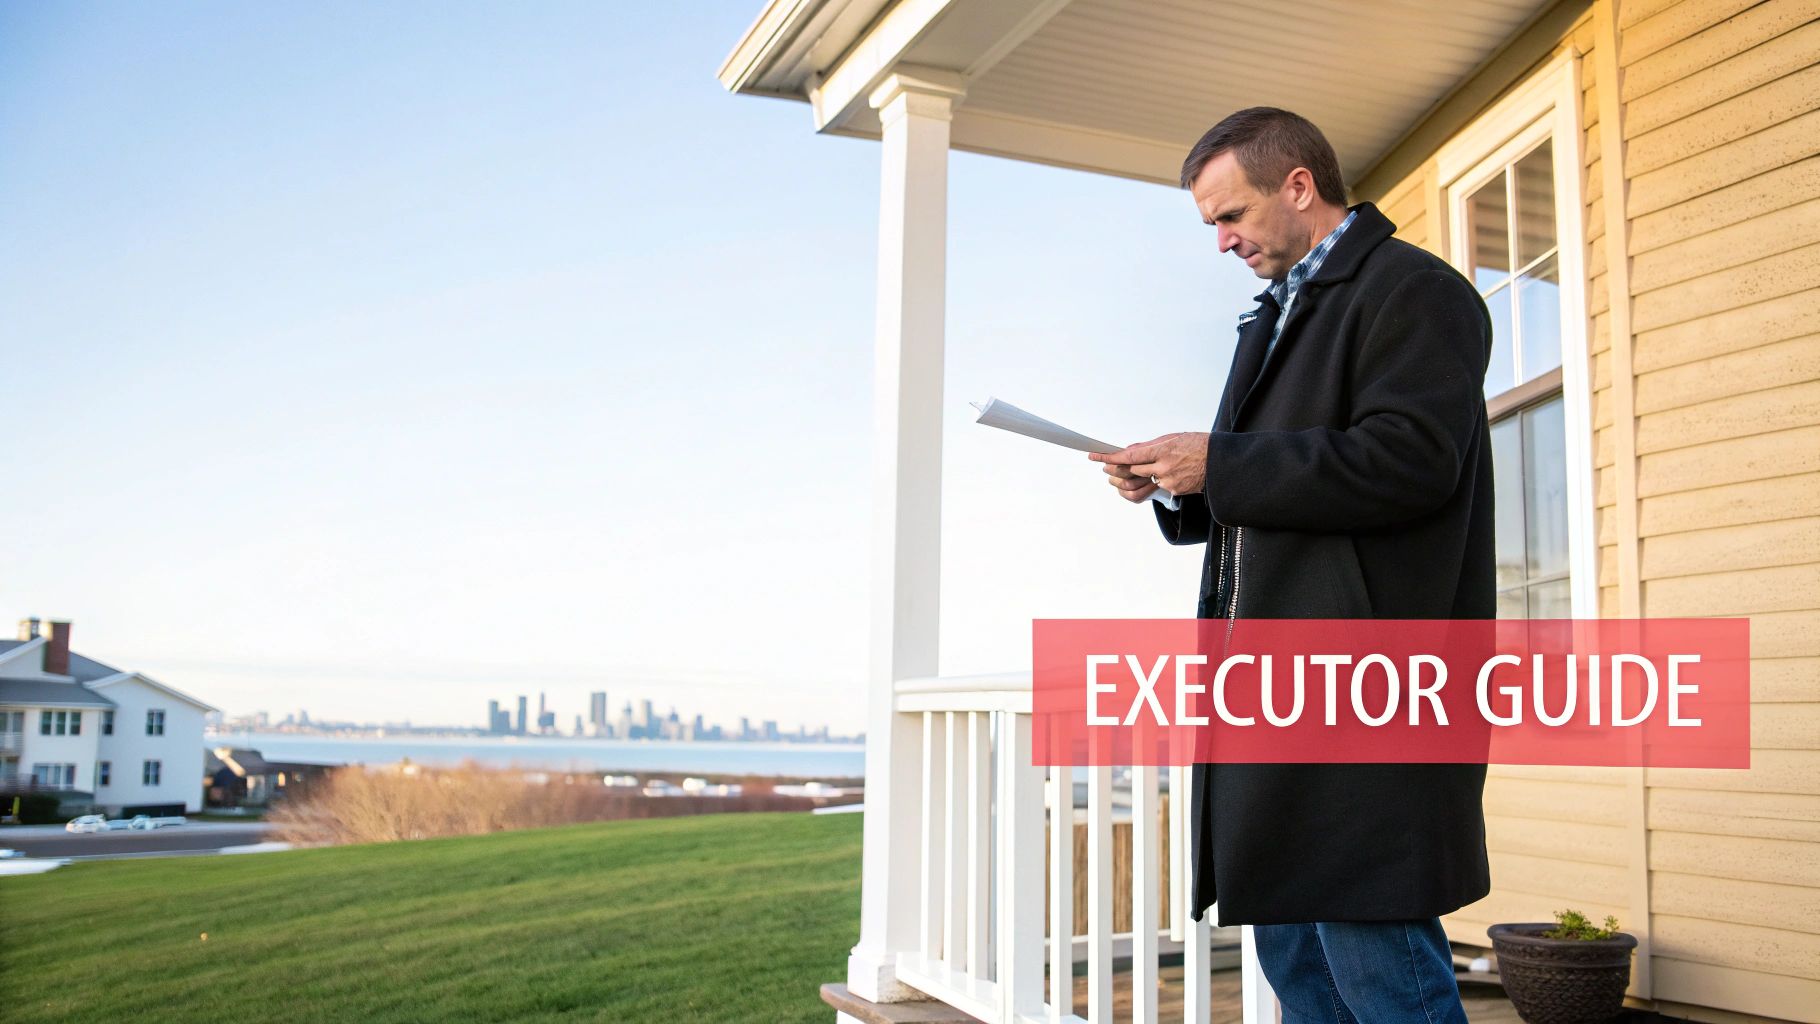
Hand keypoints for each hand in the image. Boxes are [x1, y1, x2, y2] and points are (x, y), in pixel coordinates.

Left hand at [1089, 431, 1208, 500]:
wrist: (1222, 462)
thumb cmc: (1200, 446)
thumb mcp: (1174, 438)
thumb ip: (1150, 446)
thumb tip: (1131, 450)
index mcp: (1163, 450)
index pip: (1129, 456)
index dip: (1110, 458)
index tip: (1096, 457)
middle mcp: (1164, 467)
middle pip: (1131, 471)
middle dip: (1116, 469)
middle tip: (1106, 467)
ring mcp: (1169, 481)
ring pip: (1142, 481)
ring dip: (1131, 478)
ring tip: (1126, 474)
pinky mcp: (1175, 491)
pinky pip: (1157, 487)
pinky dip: (1154, 480)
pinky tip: (1159, 474)